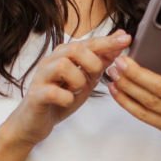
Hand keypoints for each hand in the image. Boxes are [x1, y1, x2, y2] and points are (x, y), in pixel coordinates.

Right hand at [1, 31, 130, 147]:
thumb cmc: (59, 99)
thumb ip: (100, 64)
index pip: (89, 43)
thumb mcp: (85, 80)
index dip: (108, 41)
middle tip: (93, 77)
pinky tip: (67, 101)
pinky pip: (53, 91)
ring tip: (76, 91)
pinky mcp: (36, 95)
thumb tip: (118, 45)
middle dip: (92, 63)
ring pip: (63, 65)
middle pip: (75, 48)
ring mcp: (42, 77)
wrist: (34, 122)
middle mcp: (51, 61)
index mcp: (64, 55)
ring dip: (77, 80)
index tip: (126, 38)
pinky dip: (66, 97)